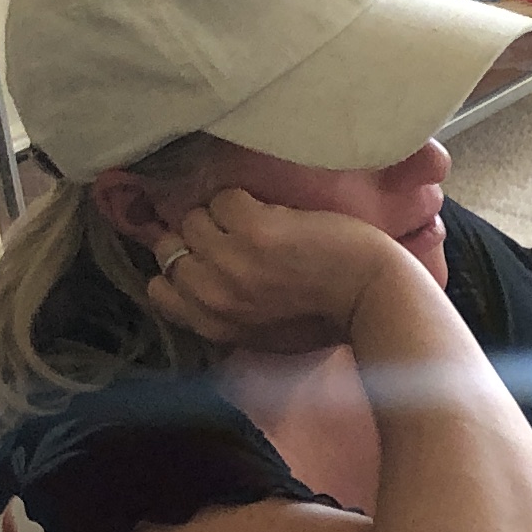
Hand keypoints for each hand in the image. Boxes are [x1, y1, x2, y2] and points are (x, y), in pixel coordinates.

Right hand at [142, 187, 415, 350]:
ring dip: (225, 216)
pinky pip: (225, 198)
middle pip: (171, 246)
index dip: (184, 267)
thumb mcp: (262, 333)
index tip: (210, 261)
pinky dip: (248, 200)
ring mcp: (230, 261)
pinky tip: (278, 217)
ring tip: (262, 228)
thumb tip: (197, 284)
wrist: (372, 297)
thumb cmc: (324, 317)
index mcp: (212, 325)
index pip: (159, 289)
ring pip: (194, 217)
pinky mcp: (254, 230)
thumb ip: (225, 312)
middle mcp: (212, 295)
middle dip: (202, 238)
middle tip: (239, 240)